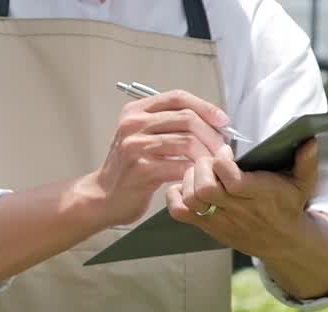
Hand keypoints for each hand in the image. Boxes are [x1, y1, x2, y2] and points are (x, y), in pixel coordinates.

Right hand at [82, 90, 231, 227]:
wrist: (103, 198)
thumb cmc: (129, 169)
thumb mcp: (142, 138)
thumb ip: (168, 125)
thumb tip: (210, 122)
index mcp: (135, 111)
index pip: (178, 97)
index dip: (205, 107)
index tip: (223, 121)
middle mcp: (133, 123)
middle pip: (187, 118)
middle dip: (212, 133)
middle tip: (224, 149)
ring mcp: (136, 146)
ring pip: (187, 141)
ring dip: (208, 154)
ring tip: (215, 164)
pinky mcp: (142, 169)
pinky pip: (180, 165)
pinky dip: (195, 171)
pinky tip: (199, 177)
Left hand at [167, 138, 327, 298]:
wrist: (282, 243)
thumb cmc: (289, 206)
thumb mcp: (303, 183)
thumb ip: (307, 162)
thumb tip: (313, 140)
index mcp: (259, 195)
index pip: (230, 180)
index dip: (222, 162)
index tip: (226, 152)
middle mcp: (237, 209)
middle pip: (205, 189)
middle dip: (202, 167)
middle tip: (209, 160)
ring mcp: (220, 219)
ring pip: (191, 199)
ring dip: (189, 180)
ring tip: (199, 171)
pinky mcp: (207, 226)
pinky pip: (180, 213)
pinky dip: (175, 197)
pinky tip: (184, 186)